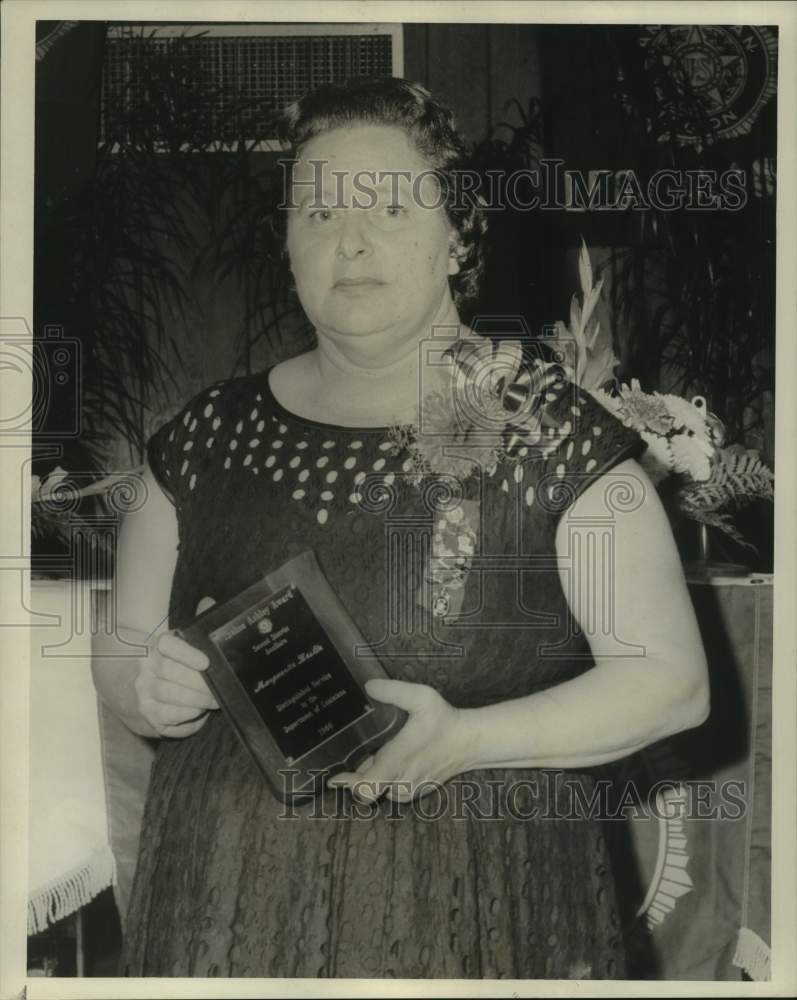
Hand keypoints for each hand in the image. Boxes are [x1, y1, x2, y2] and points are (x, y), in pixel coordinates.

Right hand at [134, 597, 218, 737]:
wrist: (140, 689)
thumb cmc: (173, 664)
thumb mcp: (182, 643)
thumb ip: (197, 623)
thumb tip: (210, 602)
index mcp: (156, 647)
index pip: (167, 646)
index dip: (186, 654)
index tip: (206, 663)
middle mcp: (146, 669)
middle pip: (171, 674)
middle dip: (199, 684)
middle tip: (219, 688)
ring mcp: (144, 693)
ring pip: (169, 697)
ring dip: (196, 700)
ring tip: (214, 701)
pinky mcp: (148, 715)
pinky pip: (168, 718)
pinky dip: (187, 717)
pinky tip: (200, 712)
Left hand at [327, 679, 470, 802]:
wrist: (470, 741)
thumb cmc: (444, 720)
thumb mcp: (421, 697)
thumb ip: (394, 691)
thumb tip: (368, 686)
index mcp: (397, 763)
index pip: (366, 788)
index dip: (348, 784)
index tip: (335, 774)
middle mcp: (401, 782)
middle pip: (368, 790)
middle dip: (357, 776)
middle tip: (351, 756)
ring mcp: (410, 789)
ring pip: (381, 791)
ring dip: (372, 777)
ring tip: (370, 754)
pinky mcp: (418, 791)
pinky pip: (393, 791)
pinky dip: (386, 780)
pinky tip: (387, 760)